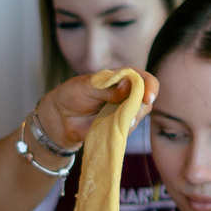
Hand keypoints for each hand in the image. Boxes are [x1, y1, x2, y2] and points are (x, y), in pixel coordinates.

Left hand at [36, 69, 159, 152]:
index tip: (147, 97)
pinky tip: (108, 128)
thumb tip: (128, 85)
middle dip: (140, 106)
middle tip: (126, 112)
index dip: (150, 87)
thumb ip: (108, 88)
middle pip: (146, 101)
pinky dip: (120, 131)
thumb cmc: (73, 94)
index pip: (145, 79)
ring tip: (111, 120)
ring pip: (138, 117)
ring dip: (129, 120)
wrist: (60, 117)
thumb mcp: (86, 86)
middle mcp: (128, 95)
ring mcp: (124, 113)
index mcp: (122, 78)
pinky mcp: (118, 128)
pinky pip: (126, 132)